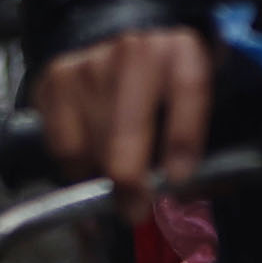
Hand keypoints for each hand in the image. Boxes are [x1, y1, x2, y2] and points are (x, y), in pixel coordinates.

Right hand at [38, 26, 213, 200]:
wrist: (124, 51)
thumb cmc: (168, 91)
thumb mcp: (198, 109)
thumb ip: (205, 152)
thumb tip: (188, 202)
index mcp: (181, 50)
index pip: (188, 88)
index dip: (183, 136)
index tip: (178, 179)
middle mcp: (134, 50)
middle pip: (127, 123)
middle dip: (129, 177)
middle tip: (135, 212)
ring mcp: (90, 63)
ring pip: (91, 141)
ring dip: (102, 178)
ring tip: (117, 190)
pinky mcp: (56, 80)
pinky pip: (62, 145)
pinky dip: (76, 171)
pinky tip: (93, 171)